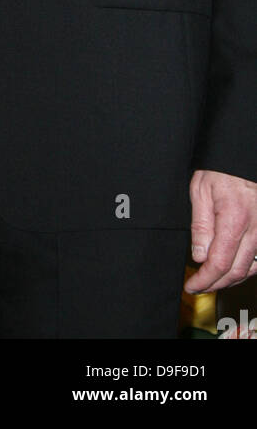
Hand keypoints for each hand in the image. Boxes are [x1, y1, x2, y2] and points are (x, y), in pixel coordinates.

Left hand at [184, 169, 256, 292]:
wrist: (242, 156)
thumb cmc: (221, 170)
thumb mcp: (200, 191)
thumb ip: (200, 226)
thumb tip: (199, 256)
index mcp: (234, 218)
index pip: (219, 263)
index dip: (204, 280)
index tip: (192, 285)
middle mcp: (255, 229)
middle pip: (236, 272)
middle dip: (215, 284)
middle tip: (199, 286)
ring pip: (251, 269)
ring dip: (231, 279)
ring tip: (213, 279)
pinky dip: (246, 269)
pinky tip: (232, 267)